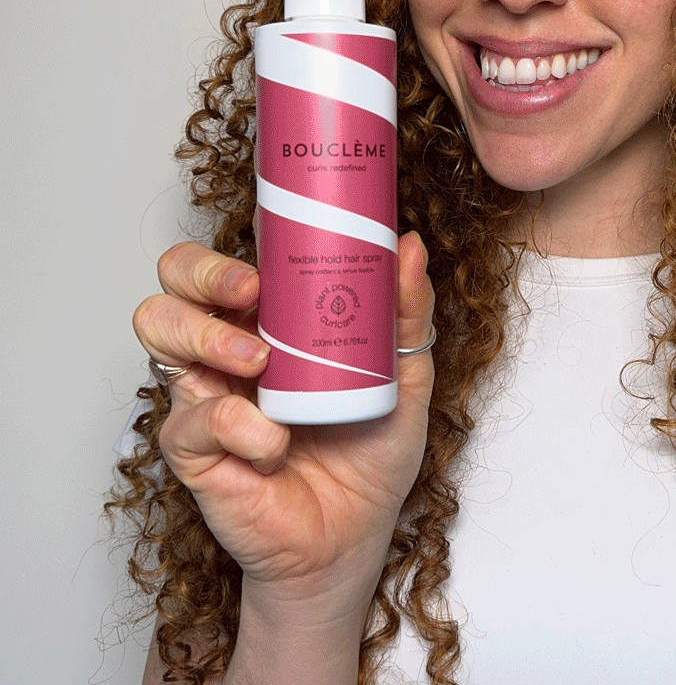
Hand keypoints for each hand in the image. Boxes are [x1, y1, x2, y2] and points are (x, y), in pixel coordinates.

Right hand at [132, 234, 434, 597]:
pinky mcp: (193, 448)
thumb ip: (406, 312)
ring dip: (207, 336)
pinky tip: (274, 445)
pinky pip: (195, 419)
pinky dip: (240, 427)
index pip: (226, 263)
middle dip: (202, 274)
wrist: (353, 536)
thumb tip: (409, 246)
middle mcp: (227, 348)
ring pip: (159, 330)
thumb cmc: (370, 452)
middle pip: (174, 283)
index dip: (232, 248)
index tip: (268, 251)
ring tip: (259, 361)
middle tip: (251, 291)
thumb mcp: (404, 375)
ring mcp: (205, 394)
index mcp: (270, 322)